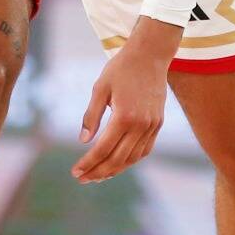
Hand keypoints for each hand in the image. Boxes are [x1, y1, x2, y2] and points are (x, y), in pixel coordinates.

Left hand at [72, 24, 178, 182]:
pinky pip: (145, 149)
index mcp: (124, 116)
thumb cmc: (121, 68)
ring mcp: (152, 126)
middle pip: (118, 159)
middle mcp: (141, 125)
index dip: (88, 163)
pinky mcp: (158, 123)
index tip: (75, 171)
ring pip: (133, 158)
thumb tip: (83, 141)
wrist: (150, 55)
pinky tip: (119, 163)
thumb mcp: (100, 89)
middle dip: (98, 171)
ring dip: (115, 170)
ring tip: (99, 175)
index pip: (103, 149)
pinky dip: (131, 160)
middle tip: (83, 178)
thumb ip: (91, 116)